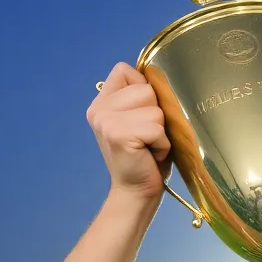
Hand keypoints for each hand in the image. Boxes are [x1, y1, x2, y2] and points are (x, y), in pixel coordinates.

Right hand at [86, 62, 171, 202]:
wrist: (136, 192)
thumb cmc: (145, 157)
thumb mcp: (140, 119)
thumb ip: (140, 96)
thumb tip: (158, 75)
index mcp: (102, 102)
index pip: (125, 70)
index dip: (143, 89)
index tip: (141, 116)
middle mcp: (99, 109)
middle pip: (145, 89)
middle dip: (156, 114)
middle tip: (146, 137)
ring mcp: (106, 121)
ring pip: (155, 109)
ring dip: (161, 131)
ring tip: (149, 146)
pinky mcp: (119, 134)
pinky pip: (157, 128)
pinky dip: (162, 144)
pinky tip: (150, 155)